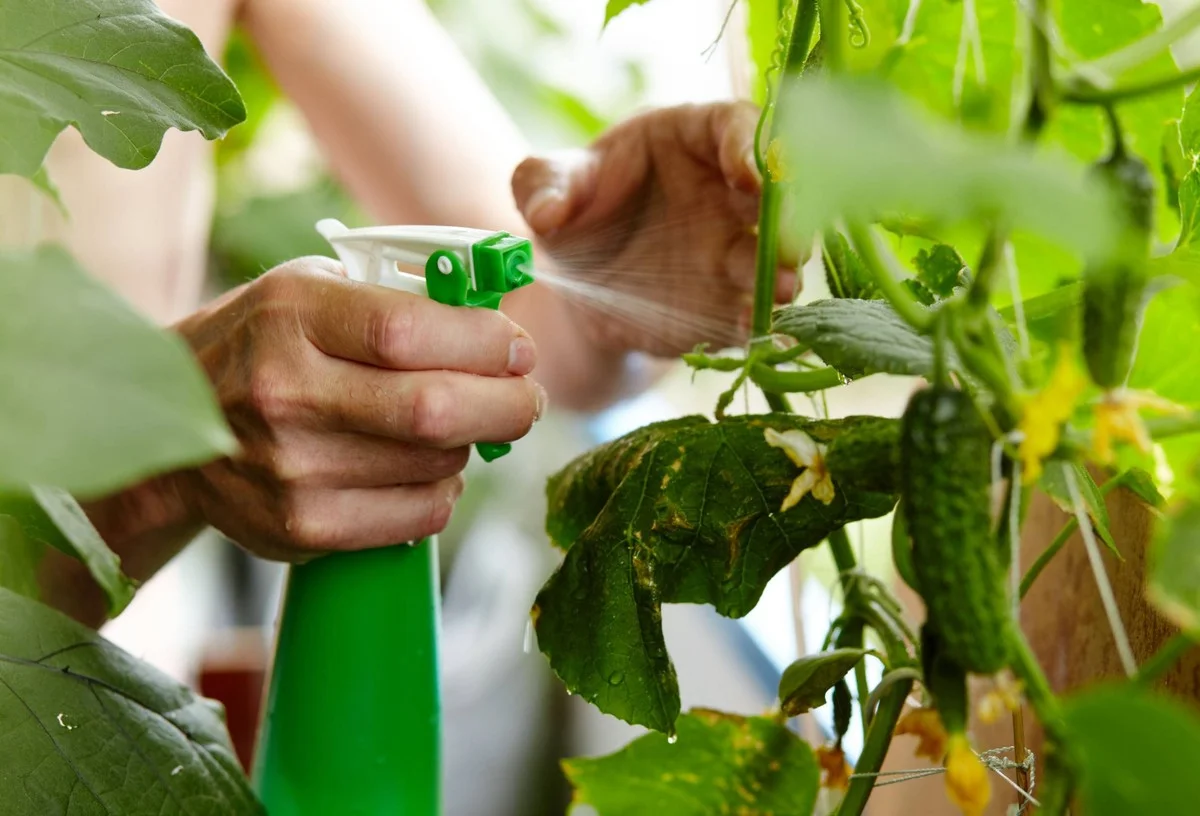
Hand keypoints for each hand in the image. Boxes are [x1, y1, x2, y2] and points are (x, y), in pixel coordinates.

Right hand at [169, 257, 544, 561]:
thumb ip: (405, 299)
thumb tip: (503, 330)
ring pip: (437, 464)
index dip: (485, 343)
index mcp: (294, 314)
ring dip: (471, 446)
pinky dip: (444, 491)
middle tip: (526, 400)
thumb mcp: (317, 290)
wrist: (177, 420)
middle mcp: (285, 391)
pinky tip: (425, 468)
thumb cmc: (270, 342)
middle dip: (508, 405)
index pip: (409, 330)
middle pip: (434, 410)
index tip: (518, 351)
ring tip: (457, 427)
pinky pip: (418, 516)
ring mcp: (290, 468)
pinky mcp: (301, 526)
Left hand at [511, 101, 796, 358]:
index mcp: (691, 139)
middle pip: (774, 192)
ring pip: (773, 255)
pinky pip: (749, 309)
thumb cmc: (574, 209)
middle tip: (790, 239)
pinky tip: (755, 330)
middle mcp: (727, 191)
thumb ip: (542, 185)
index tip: (747, 174)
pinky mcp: (728, 300)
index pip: (734, 127)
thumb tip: (546, 212)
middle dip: (788, 215)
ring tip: (784, 290)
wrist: (581, 282)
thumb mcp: (546, 186)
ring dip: (783, 272)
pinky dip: (755, 321)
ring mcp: (734, 248)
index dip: (749, 146)